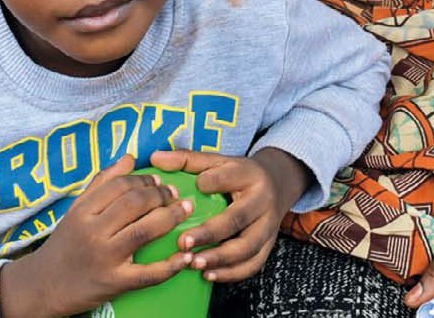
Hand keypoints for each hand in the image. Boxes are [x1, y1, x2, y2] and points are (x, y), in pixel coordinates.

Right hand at [0, 154, 190, 317]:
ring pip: (145, 231)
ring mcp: (104, 258)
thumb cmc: (64, 244)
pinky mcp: (114, 283)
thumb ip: (102, 182)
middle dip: (161, 195)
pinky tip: (185, 258)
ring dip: (171, 218)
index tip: (159, 181)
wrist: (42, 287)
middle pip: (135, 204)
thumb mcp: (76, 210)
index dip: (145, 179)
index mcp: (83, 212)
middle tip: (175, 195)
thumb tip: (130, 157)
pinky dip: (170, 266)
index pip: (121, 185)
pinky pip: (147, 274)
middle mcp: (92, 232)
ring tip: (186, 210)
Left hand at [149, 147, 309, 283]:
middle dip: (210, 233)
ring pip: (248, 247)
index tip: (196, 186)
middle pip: (239, 218)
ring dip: (220, 258)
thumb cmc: (239, 174)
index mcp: (250, 174)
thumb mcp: (219, 161)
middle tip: (183, 243)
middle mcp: (263, 200)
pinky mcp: (268, 245)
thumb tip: (155, 158)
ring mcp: (268, 225)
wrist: (278, 183)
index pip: (233, 176)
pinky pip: (253, 264)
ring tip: (194, 263)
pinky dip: (231, 273)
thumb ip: (188, 160)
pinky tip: (208, 275)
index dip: (215, 181)